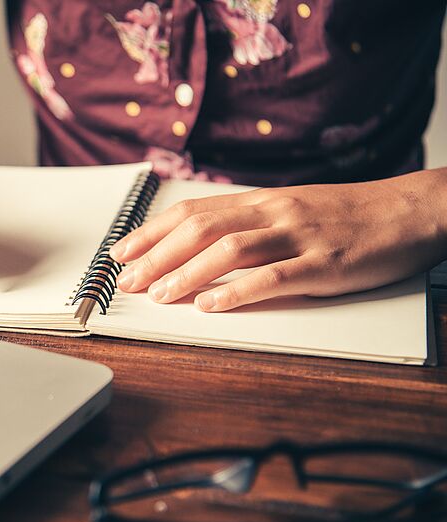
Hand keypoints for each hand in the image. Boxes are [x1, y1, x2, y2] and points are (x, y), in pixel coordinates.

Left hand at [110, 170, 446, 311]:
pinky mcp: (325, 264)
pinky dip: (238, 292)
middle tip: (127, 281)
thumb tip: (200, 246)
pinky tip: (211, 306)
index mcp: (262, 201)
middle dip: (157, 256)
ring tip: (158, 294)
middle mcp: (273, 212)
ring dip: (187, 273)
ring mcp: (299, 236)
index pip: (192, 212)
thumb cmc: (350, 215)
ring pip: (230, 250)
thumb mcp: (292, 210)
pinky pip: (274, 277)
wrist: (414, 210)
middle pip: (201, 228)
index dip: (151, 232)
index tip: (120, 252)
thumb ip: (250, 225)